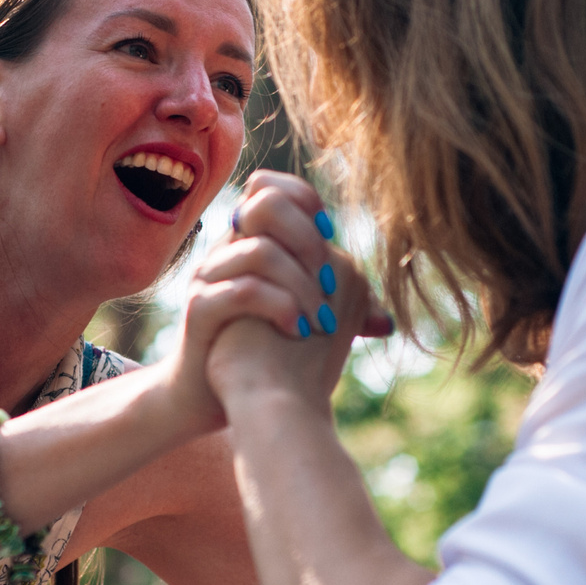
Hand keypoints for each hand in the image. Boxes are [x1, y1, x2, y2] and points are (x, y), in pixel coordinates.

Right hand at [168, 170, 388, 427]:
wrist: (211, 398)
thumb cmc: (259, 357)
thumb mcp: (300, 321)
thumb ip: (334, 312)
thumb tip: (385, 321)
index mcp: (246, 243)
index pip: (267, 186)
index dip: (303, 199)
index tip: (330, 235)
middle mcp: (223, 252)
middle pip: (262, 202)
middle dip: (307, 238)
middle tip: (329, 283)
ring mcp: (208, 280)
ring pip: (258, 250)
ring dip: (303, 285)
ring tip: (321, 322)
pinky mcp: (200, 312)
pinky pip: (241, 291)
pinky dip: (280, 307)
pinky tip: (298, 331)